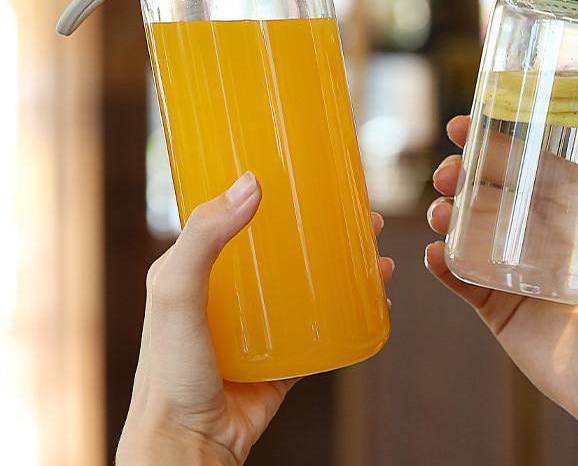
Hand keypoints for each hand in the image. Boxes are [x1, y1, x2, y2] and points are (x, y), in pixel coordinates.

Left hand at [117, 173, 393, 465]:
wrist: (188, 450)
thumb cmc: (168, 373)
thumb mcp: (175, 292)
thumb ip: (203, 236)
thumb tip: (251, 183)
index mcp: (200, 268)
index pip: (239, 216)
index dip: (274, 192)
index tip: (307, 173)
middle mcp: (232, 291)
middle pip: (287, 245)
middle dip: (325, 224)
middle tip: (358, 211)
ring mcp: (261, 323)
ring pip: (312, 280)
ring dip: (346, 261)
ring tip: (375, 247)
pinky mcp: (284, 354)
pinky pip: (324, 323)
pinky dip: (352, 305)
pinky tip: (376, 293)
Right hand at [425, 112, 577, 433]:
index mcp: (564, 207)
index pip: (519, 160)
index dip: (485, 138)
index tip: (461, 124)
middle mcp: (533, 232)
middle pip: (483, 190)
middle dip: (456, 174)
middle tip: (445, 175)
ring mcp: (510, 267)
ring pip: (464, 230)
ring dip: (443, 215)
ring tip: (439, 214)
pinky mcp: (495, 304)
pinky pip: (460, 278)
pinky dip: (441, 265)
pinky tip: (433, 255)